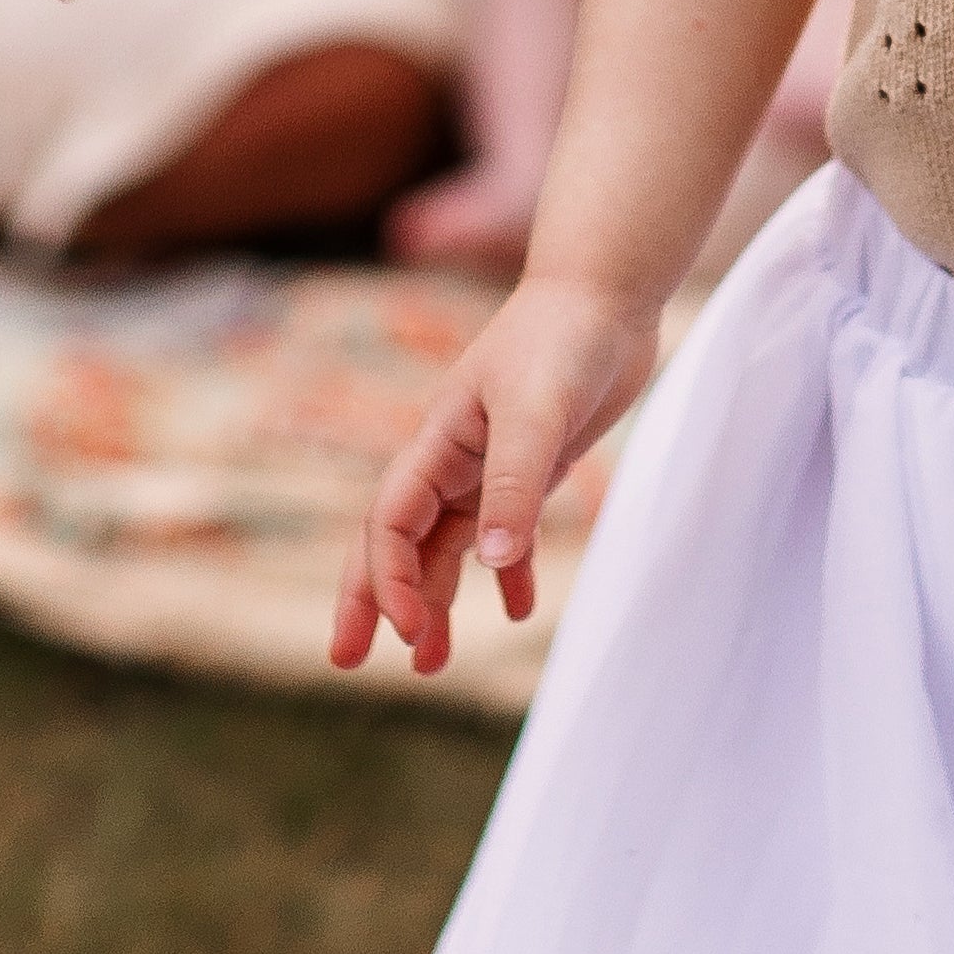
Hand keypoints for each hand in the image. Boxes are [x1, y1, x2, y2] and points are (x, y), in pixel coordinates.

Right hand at [331, 271, 660, 676]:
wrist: (607, 291)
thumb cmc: (564, 337)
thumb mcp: (538, 411)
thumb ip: (516, 484)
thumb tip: (489, 562)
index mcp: (439, 442)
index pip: (391, 523)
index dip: (389, 581)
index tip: (408, 633)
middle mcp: (454, 457)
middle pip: (397, 540)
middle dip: (371, 599)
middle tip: (347, 661)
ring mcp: (491, 463)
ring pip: (448, 545)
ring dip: (436, 599)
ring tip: (431, 662)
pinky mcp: (532, 463)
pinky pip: (507, 530)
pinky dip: (508, 572)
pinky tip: (518, 610)